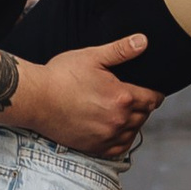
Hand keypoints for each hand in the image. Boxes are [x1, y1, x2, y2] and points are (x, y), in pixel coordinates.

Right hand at [16, 33, 158, 158]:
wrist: (35, 99)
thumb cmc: (61, 75)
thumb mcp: (92, 56)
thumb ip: (121, 50)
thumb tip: (143, 41)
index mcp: (122, 98)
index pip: (152, 99)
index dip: (154, 93)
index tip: (151, 89)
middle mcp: (118, 121)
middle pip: (144, 116)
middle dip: (142, 106)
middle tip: (134, 96)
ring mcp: (107, 137)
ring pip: (133, 132)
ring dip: (133, 122)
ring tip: (123, 110)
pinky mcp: (95, 148)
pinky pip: (119, 148)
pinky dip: (122, 139)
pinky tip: (116, 128)